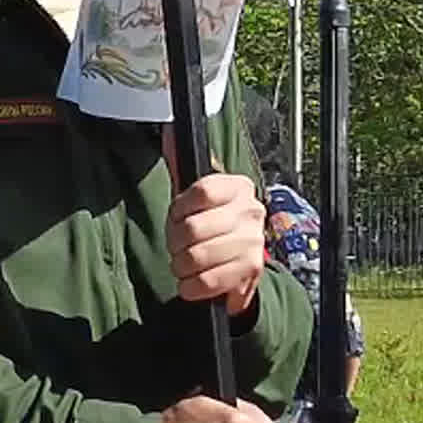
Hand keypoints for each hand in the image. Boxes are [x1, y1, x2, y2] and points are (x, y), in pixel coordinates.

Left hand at [168, 173, 267, 311]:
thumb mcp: (195, 199)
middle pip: (194, 228)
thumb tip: (168, 136)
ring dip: (181, 266)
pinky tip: (190, 283)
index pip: (202, 191)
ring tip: (183, 265)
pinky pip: (209, 281)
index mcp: (237, 186)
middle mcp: (251, 210)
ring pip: (198, 256)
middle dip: (175, 243)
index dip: (179, 209)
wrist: (237, 263)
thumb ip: (181, 168)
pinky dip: (190, 286)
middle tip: (176, 248)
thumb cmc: (209, 226)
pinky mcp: (252, 269)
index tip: (177, 218)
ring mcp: (254, 240)